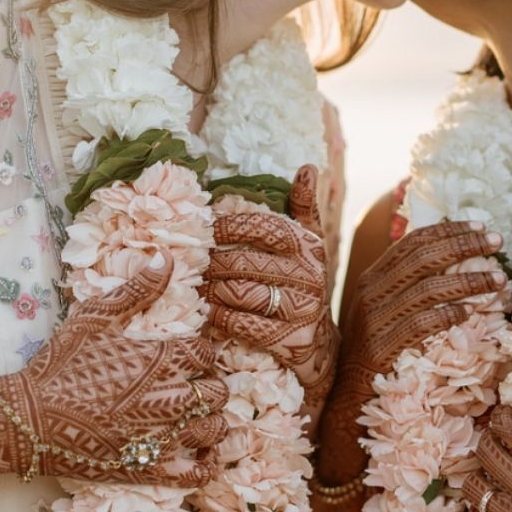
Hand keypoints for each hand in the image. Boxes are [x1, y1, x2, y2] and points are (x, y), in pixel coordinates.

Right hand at [0, 252, 230, 487]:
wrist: (26, 420)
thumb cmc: (58, 365)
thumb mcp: (93, 318)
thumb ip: (135, 290)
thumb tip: (167, 256)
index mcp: (158, 360)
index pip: (206, 352)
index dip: (200, 354)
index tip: (186, 357)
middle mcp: (166, 399)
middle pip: (217, 391)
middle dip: (210, 385)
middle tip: (192, 386)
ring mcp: (159, 438)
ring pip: (214, 430)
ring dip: (211, 421)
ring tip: (195, 417)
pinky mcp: (148, 470)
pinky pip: (197, 473)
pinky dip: (206, 464)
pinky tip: (198, 453)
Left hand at [204, 166, 339, 424]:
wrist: (322, 345)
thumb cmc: (302, 285)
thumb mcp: (308, 245)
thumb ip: (302, 208)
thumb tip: (307, 167)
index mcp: (308, 247)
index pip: (266, 228)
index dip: (231, 226)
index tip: (205, 228)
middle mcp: (309, 276)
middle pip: (246, 263)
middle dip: (212, 263)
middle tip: (189, 263)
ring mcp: (302, 310)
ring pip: (243, 294)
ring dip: (211, 292)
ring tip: (193, 287)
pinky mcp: (292, 340)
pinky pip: (245, 326)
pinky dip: (222, 319)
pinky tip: (209, 314)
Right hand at [316, 221, 504, 484]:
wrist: (345, 396)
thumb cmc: (374, 351)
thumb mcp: (384, 311)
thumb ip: (408, 286)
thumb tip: (452, 260)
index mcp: (372, 277)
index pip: (413, 242)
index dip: (449, 231)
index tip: (481, 227)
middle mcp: (370, 293)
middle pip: (423, 258)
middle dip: (464, 246)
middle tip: (498, 243)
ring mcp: (373, 320)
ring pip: (427, 289)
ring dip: (468, 281)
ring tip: (498, 279)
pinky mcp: (380, 348)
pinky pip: (419, 325)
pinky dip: (448, 315)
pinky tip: (470, 313)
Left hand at [463, 369, 511, 511]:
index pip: (509, 431)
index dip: (501, 419)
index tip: (503, 418)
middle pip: (488, 456)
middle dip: (487, 441)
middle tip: (493, 440)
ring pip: (476, 488)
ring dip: (479, 474)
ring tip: (489, 470)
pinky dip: (475, 510)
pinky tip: (487, 502)